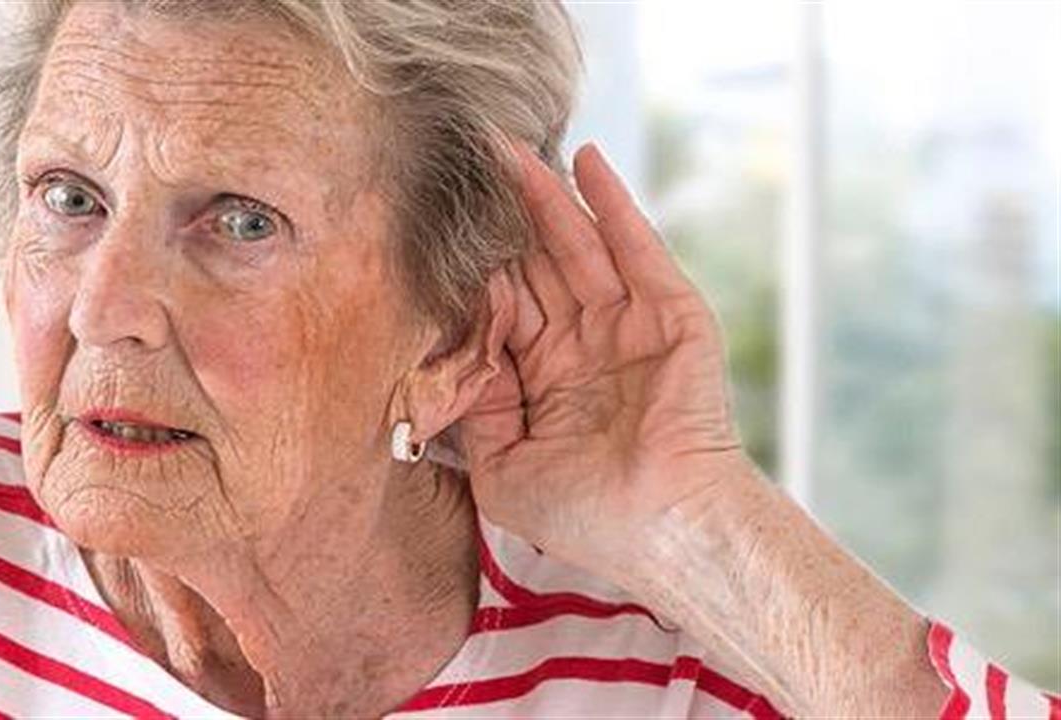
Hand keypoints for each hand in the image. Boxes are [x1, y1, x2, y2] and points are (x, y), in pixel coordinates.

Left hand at [459, 142, 751, 577]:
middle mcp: (584, 345)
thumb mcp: (501, 467)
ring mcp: (628, 325)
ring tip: (509, 149)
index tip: (435, 224)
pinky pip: (636, 248)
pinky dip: (612, 204)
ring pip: (577, 247)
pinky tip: (585, 161)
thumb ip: (473, 409)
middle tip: (468, 161)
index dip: (474, 268)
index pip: (503, 308)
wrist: (663, 529)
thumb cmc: (586, 515)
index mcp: (545, 380)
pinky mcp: (671, 313)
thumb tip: (446, 354)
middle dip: (503, 218)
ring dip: (545, 197)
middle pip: (536, 266)